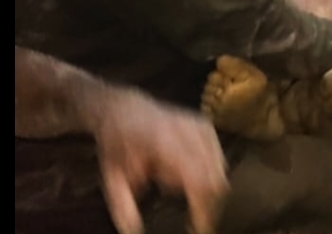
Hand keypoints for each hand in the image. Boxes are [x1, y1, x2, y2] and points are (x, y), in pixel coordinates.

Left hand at [94, 90, 228, 233]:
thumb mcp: (111, 177)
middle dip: (207, 201)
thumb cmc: (117, 144)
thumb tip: (133, 232)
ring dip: (205, 184)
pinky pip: (218, 156)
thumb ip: (123, 206)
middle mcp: (188, 131)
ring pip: (220, 167)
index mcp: (164, 143)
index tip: (198, 228)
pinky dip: (208, 170)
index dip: (203, 208)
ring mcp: (200, 125)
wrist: (125, 110)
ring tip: (176, 184)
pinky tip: (186, 171)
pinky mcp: (206, 124)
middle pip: (216, 176)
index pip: (199, 179)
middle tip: (192, 217)